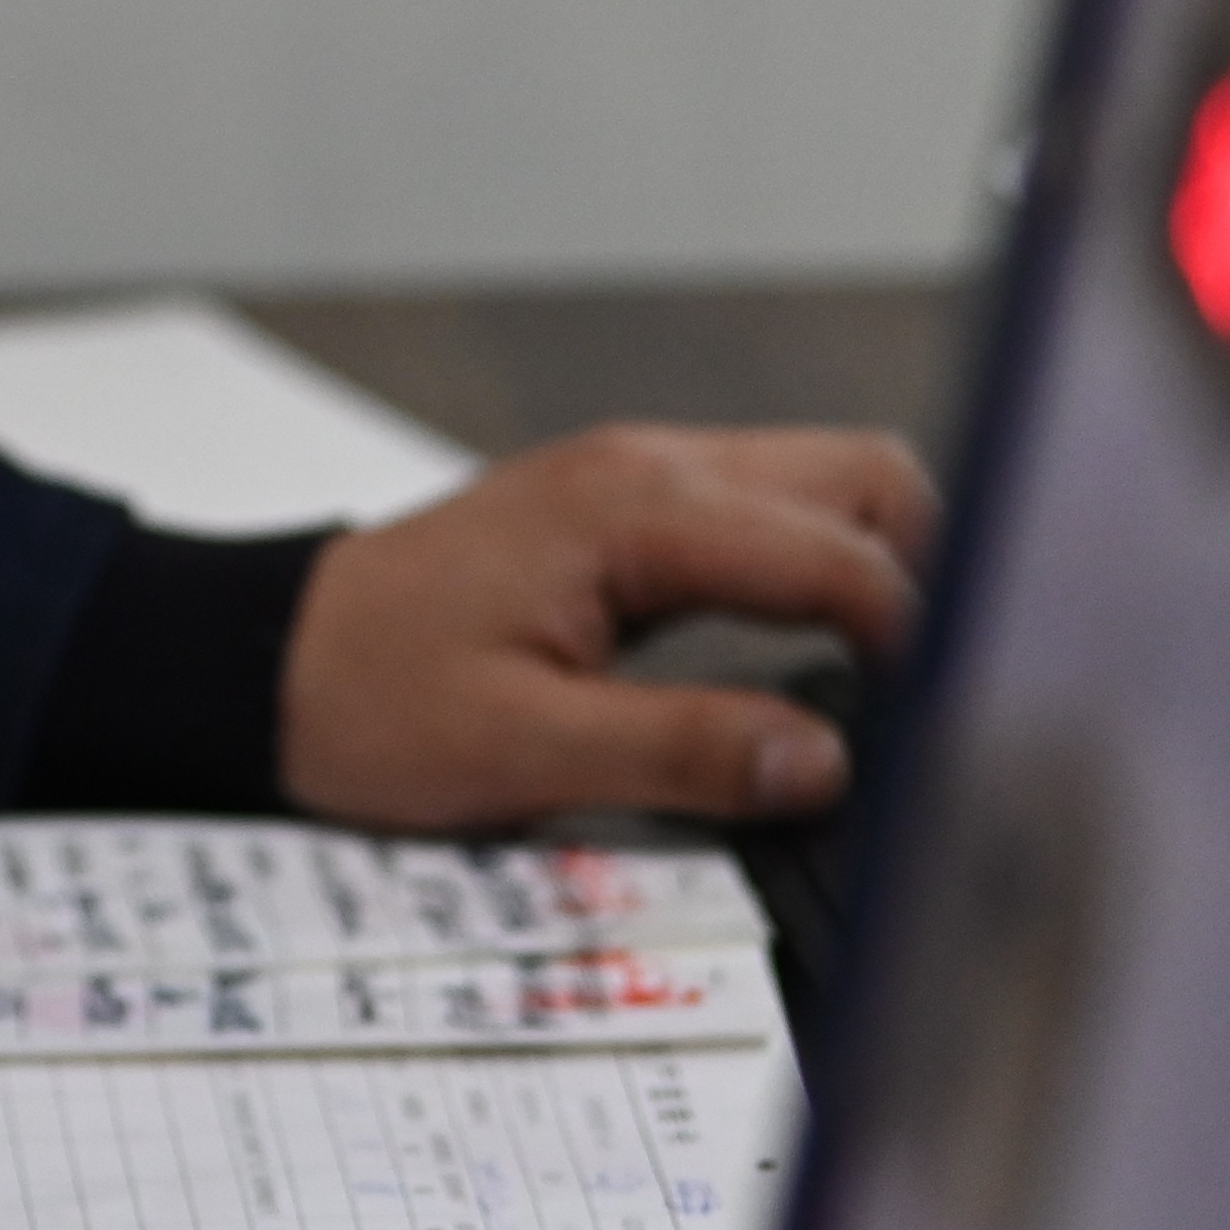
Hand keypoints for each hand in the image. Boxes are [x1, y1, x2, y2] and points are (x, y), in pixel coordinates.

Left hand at [281, 424, 940, 828]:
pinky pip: (763, 514)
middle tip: (958, 682)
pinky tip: (830, 652)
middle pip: (859, 478)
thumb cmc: (369, 700)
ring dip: (878, 563)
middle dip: (930, 569)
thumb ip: (682, 749)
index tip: (963, 713)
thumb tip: (822, 762)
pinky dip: (820, 568)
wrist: (267, 660)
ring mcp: (639, 479)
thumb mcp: (521, 749)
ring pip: (820, 485)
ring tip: (914, 674)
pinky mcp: (626, 511)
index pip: (835, 550)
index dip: (918, 630)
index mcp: (634, 511)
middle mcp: (650, 468)